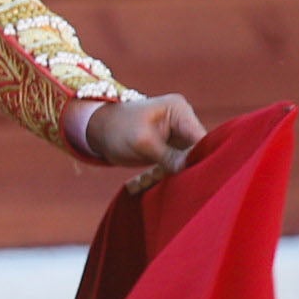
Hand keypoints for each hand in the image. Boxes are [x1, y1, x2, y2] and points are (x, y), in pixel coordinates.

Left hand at [85, 93, 206, 177]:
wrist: (97, 130)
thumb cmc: (117, 129)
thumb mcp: (143, 143)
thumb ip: (169, 156)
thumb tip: (191, 168)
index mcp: (179, 111)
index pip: (200, 137)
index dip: (201, 158)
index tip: (198, 179)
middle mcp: (183, 122)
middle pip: (196, 151)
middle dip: (186, 170)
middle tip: (177, 188)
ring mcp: (177, 137)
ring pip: (184, 164)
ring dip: (166, 176)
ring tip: (142, 182)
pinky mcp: (169, 150)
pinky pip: (171, 168)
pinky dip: (156, 177)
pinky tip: (136, 184)